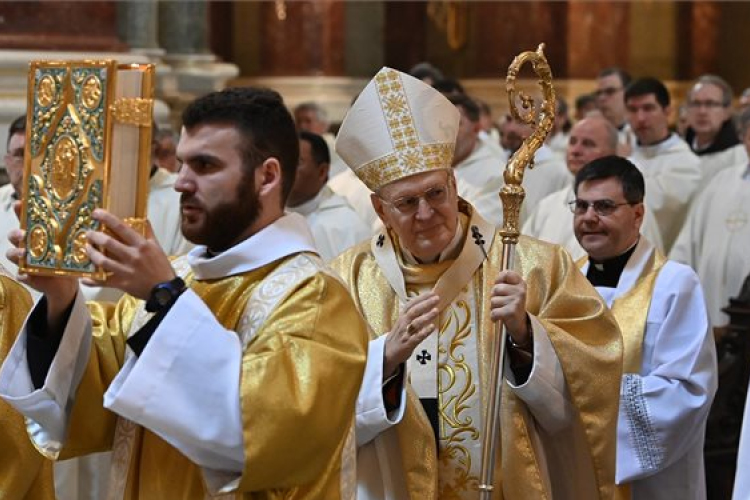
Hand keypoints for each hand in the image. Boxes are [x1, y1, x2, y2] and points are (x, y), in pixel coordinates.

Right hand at [6, 201, 78, 324]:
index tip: (20, 202)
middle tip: (23, 233)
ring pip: (13, 253)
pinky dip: (23, 274)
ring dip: (16, 252)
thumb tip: (92, 212)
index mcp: (38, 233)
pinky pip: (21, 275)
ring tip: (23, 252)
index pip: (26, 219)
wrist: (68, 282)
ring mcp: (26, 260)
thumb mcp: (73, 243)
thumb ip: (77, 231)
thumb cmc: (69, 257)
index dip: (20, 210)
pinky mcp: (29, 276)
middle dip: (16, 233)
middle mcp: (28, 245)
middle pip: (15, 235)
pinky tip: (26, 274)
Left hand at [83, 209, 174, 299]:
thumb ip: (148, 233)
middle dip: (94, 236)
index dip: (107, 218)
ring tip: (86, 248)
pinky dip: (92, 280)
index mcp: (142, 245)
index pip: (122, 228)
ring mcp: (126, 270)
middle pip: (108, 243)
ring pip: (102, 260)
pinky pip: (103, 281)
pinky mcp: (122, 283)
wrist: (165, 289)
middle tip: (88, 234)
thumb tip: (143, 219)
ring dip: (91, 253)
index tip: (96, 213)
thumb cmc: (161, 267)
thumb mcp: (157, 247)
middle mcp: (132, 256)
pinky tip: (84, 277)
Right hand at [383, 292, 439, 378]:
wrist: (387, 353)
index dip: (421, 298)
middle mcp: (403, 324)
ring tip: (436, 310)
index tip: (432, 292)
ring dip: (426, 316)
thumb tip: (424, 305)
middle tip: (437, 298)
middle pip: (414, 311)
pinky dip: (425, 332)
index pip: (411, 304)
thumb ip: (411, 315)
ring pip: (415, 323)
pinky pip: (417, 337)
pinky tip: (433, 327)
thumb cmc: (397, 337)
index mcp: (402, 317)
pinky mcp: (408, 344)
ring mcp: (405, 334)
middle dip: (425, 304)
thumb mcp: (402, 323)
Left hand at [490, 270, 529, 345]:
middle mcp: (520, 291)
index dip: (499, 279)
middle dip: (494, 297)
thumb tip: (496, 280)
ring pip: (493, 301)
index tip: (499, 285)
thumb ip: (504, 283)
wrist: (521, 324)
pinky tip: (498, 319)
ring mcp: (516, 301)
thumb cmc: (512, 305)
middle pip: (496, 289)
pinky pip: (494, 312)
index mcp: (520, 283)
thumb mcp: (511, 292)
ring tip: (502, 310)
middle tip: (501, 303)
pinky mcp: (511, 311)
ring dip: (494, 308)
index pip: (506, 273)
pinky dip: (493, 317)